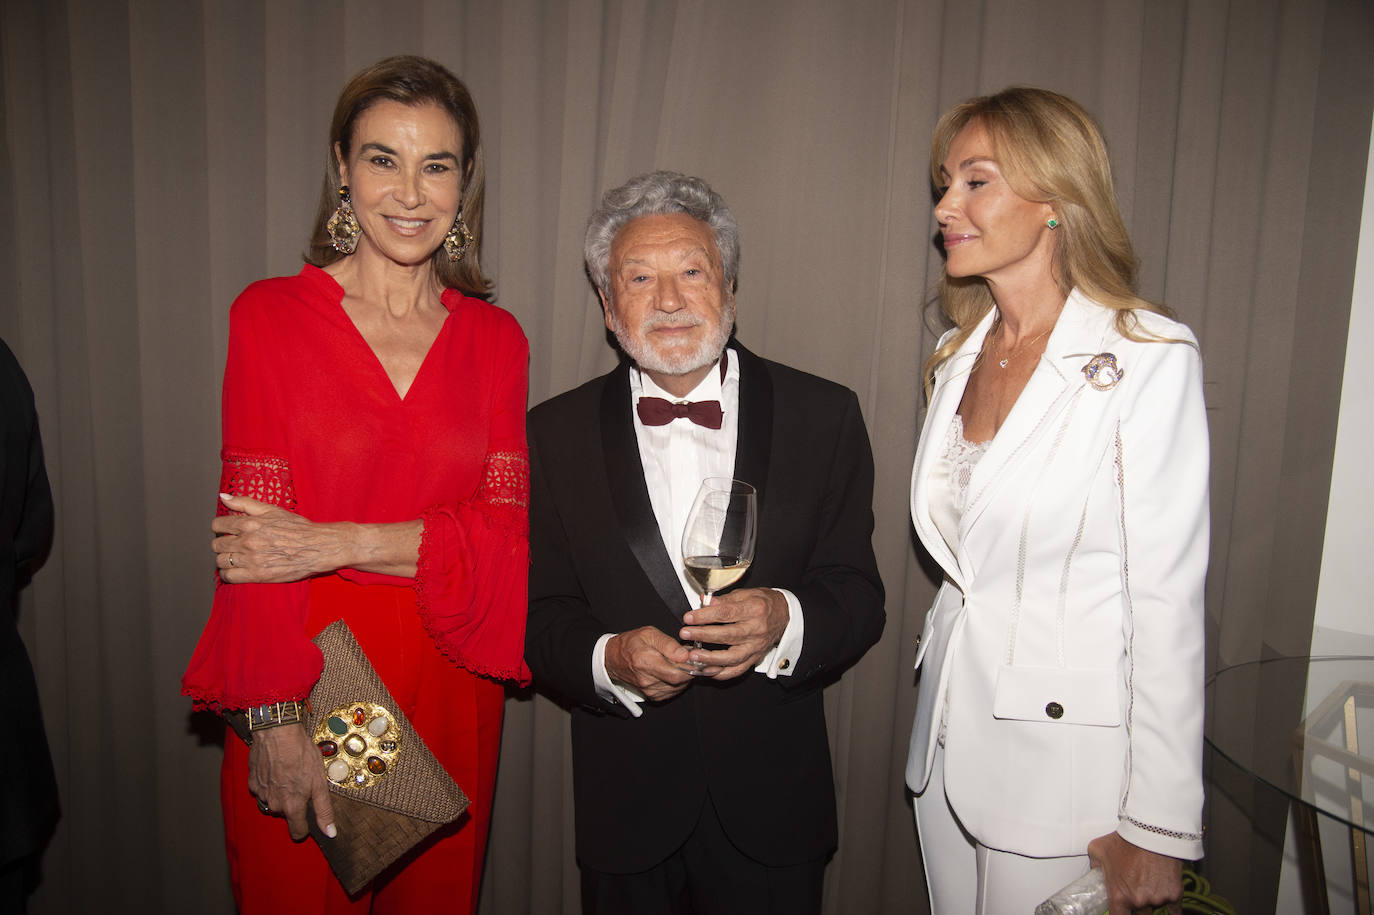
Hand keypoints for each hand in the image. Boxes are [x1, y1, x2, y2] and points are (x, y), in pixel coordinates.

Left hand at [214, 494, 351, 582]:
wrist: (317, 547)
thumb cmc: (298, 528)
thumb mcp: (272, 510)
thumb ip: (245, 503)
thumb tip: (223, 497)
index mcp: (250, 523)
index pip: (218, 525)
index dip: (221, 528)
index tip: (227, 531)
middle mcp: (247, 541)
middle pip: (217, 545)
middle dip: (222, 543)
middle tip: (233, 544)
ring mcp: (251, 559)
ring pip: (221, 561)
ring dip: (225, 559)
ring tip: (236, 557)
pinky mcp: (257, 575)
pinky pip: (229, 576)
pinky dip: (228, 574)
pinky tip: (237, 570)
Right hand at [247, 724, 336, 840]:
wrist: (278, 732)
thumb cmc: (300, 754)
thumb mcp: (319, 782)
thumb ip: (324, 810)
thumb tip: (330, 833)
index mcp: (292, 806)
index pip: (297, 832)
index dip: (305, 827)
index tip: (308, 819)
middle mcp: (274, 804)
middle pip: (286, 813)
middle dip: (294, 802)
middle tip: (301, 783)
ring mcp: (261, 793)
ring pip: (274, 801)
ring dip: (281, 792)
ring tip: (289, 773)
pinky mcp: (252, 781)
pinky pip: (263, 789)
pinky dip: (270, 782)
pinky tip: (277, 768)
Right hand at [604, 626, 694, 700]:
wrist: (613, 659)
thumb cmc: (630, 644)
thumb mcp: (649, 634)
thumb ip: (668, 644)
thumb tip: (684, 655)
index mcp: (645, 662)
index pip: (676, 673)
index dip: (690, 666)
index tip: (694, 657)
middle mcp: (647, 680)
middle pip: (679, 681)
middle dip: (689, 670)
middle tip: (688, 658)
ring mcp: (649, 690)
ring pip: (678, 687)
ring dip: (683, 676)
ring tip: (678, 663)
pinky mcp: (653, 696)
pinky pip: (673, 691)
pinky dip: (677, 682)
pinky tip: (672, 671)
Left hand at [680, 587, 788, 680]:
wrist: (785, 615)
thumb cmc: (763, 603)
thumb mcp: (746, 594)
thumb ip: (724, 599)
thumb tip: (704, 601)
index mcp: (754, 610)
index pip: (726, 613)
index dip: (705, 616)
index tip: (688, 617)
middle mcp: (756, 630)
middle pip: (727, 635)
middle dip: (703, 635)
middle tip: (685, 633)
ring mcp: (756, 647)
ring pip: (732, 657)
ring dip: (710, 658)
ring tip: (693, 655)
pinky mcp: (755, 658)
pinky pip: (737, 670)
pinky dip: (721, 673)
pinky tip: (706, 670)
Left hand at [1087, 831, 1182, 914]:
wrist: (1151, 831)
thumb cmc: (1125, 839)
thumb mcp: (1097, 850)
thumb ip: (1095, 867)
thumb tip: (1094, 874)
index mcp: (1119, 896)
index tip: (1120, 912)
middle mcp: (1138, 901)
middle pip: (1138, 914)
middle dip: (1136, 906)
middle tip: (1135, 891)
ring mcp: (1157, 899)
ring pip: (1154, 907)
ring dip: (1151, 899)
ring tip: (1148, 882)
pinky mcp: (1174, 894)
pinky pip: (1174, 910)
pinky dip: (1170, 905)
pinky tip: (1166, 901)